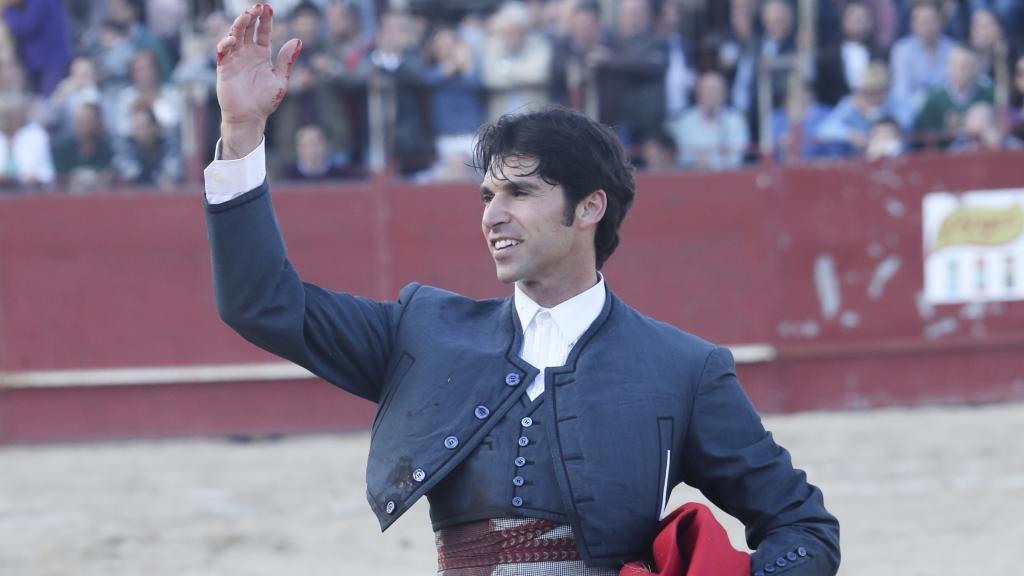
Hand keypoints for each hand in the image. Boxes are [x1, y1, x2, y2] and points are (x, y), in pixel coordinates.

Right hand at [215, 3, 301, 157]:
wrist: (250, 117)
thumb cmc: (265, 100)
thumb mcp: (280, 79)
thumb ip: (286, 60)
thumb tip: (298, 40)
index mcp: (261, 54)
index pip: (263, 32)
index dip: (265, 20)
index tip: (268, 8)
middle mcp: (247, 53)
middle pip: (247, 29)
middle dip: (250, 16)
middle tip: (256, 7)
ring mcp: (235, 58)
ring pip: (234, 35)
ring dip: (239, 24)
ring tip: (246, 15)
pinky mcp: (224, 67)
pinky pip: (223, 52)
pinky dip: (226, 44)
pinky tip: (233, 39)